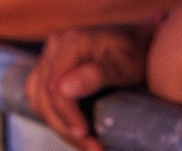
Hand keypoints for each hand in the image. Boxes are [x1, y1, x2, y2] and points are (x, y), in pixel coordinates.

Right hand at [23, 24, 152, 150]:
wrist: (142, 43)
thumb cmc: (137, 53)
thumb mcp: (125, 65)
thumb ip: (96, 75)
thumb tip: (63, 90)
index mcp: (72, 41)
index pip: (55, 86)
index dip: (66, 115)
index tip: (84, 135)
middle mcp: (56, 46)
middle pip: (44, 96)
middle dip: (65, 127)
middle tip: (91, 147)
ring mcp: (50, 57)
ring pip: (39, 100)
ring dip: (59, 126)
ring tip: (86, 144)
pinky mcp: (49, 69)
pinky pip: (41, 98)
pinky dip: (55, 117)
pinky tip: (74, 130)